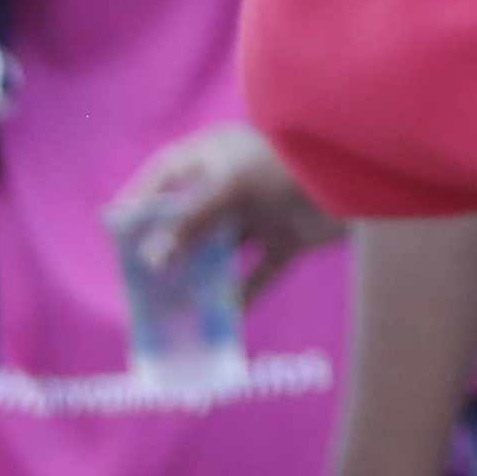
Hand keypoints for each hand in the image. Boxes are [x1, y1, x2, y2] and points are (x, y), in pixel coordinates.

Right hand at [111, 121, 344, 301]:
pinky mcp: (289, 238)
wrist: (359, 175)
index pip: (166, 174)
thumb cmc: (288, 165)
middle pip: (192, 218)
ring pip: (223, 250)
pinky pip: (259, 273)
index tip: (117, 229)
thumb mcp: (232, 187)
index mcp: (217, 154)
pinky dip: (244, 296)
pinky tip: (224, 322)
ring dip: (203, 277)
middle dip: (169, 249)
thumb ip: (192, 222)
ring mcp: (262, 211)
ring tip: (175, 309)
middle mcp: (236, 182)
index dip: (141, 200)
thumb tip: (153, 258)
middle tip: (142, 280)